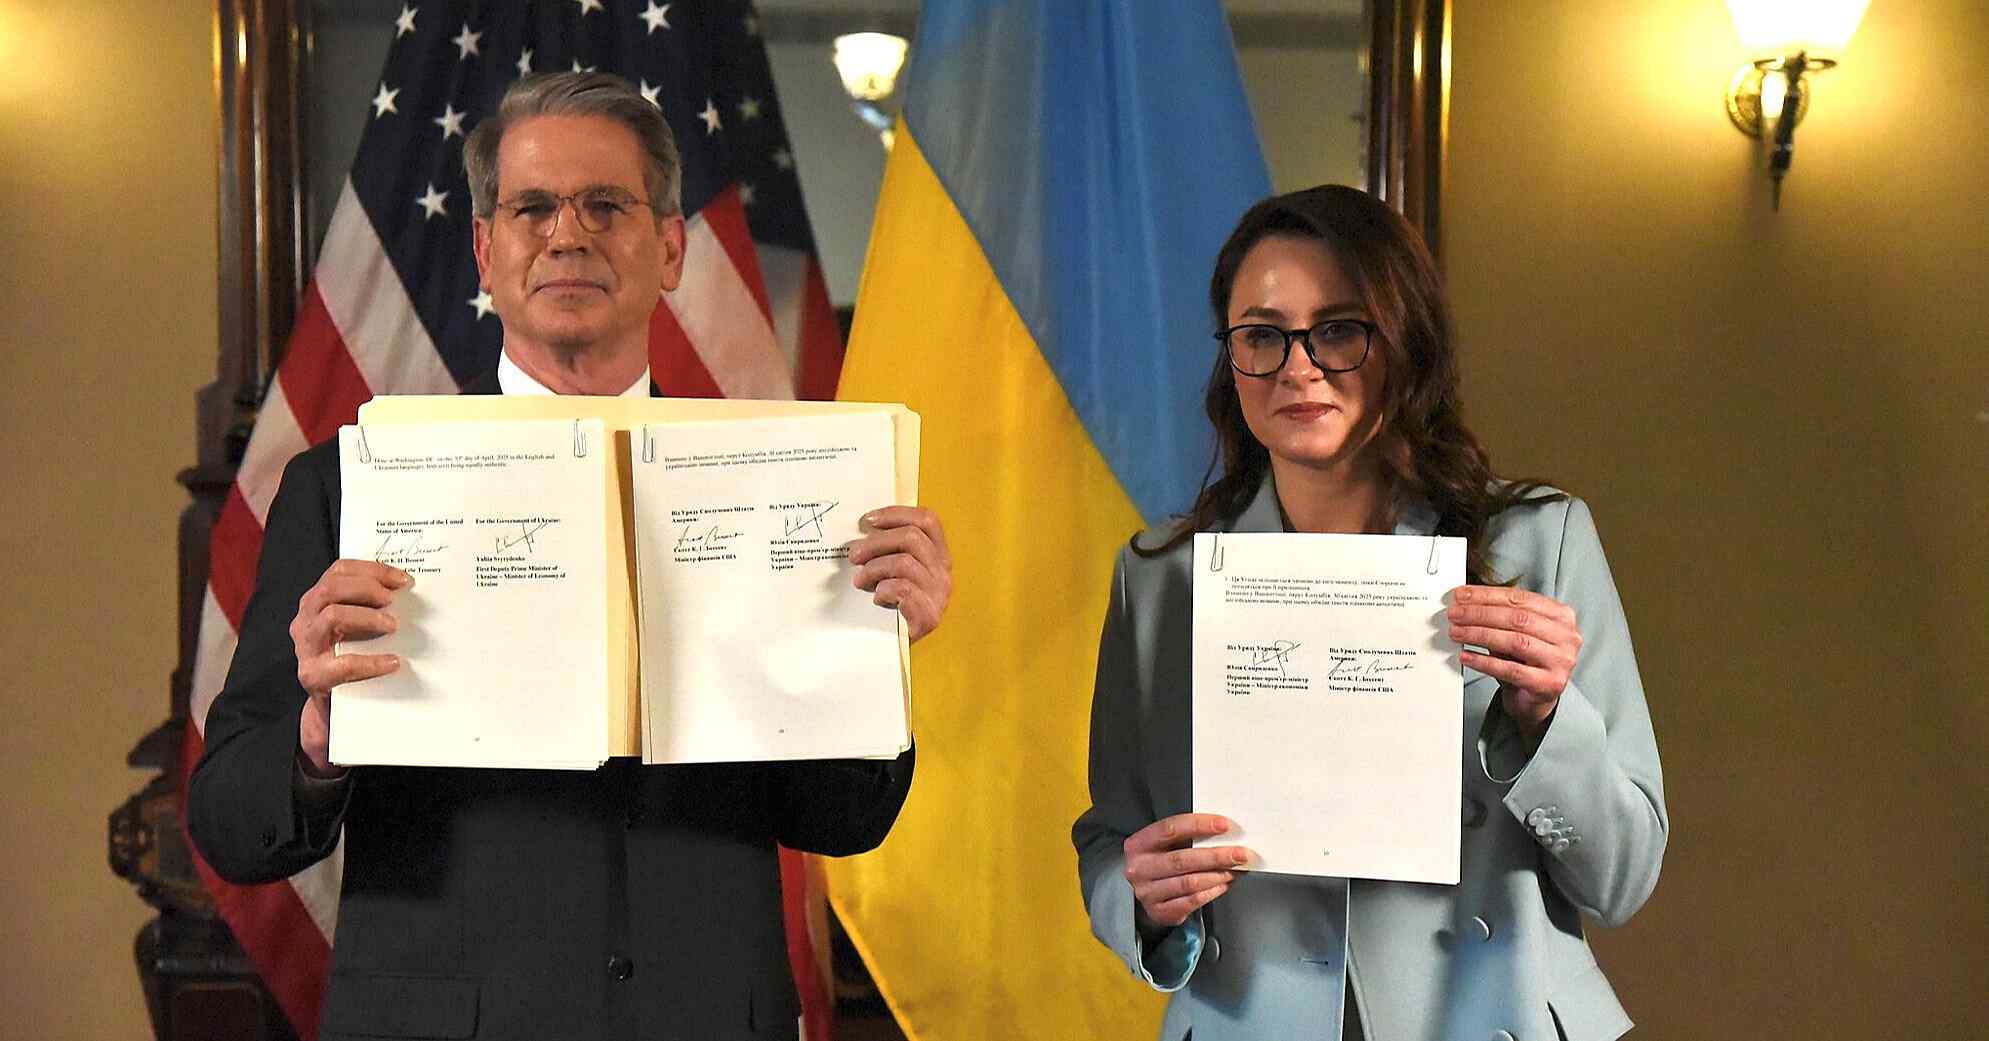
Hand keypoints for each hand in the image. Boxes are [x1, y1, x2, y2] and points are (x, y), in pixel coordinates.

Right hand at [291, 559, 409, 773]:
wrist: (333, 705)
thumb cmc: (349, 657)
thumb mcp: (357, 627)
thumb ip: (370, 607)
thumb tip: (408, 591)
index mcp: (317, 602)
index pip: (339, 571)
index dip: (371, 570)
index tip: (402, 580)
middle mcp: (306, 620)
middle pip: (330, 588)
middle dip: (367, 588)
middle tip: (393, 600)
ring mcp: (306, 647)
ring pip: (331, 616)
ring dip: (367, 617)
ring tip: (392, 626)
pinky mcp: (312, 675)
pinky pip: (341, 663)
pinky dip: (370, 661)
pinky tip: (392, 662)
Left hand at [847, 506, 951, 642]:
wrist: (897, 650)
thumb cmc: (893, 606)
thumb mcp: (896, 572)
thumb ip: (890, 550)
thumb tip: (862, 530)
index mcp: (939, 555)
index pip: (927, 520)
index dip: (897, 514)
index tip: (868, 520)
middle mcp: (943, 572)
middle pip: (912, 538)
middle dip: (876, 542)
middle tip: (853, 555)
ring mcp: (939, 594)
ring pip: (904, 562)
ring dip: (874, 568)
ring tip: (859, 580)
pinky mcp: (929, 615)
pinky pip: (902, 589)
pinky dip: (883, 590)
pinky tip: (876, 598)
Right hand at [1123, 813, 1251, 931]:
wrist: (1144, 891)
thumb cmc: (1159, 862)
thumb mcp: (1163, 845)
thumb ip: (1186, 837)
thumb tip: (1223, 832)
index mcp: (1139, 844)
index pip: (1170, 829)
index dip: (1199, 825)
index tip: (1224, 825)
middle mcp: (1140, 868)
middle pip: (1182, 859)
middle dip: (1216, 856)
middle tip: (1240, 854)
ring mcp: (1148, 892)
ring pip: (1190, 882)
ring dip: (1218, 875)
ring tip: (1235, 870)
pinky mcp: (1160, 911)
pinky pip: (1192, 901)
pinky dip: (1212, 892)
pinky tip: (1224, 884)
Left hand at [1447, 584, 1582, 738]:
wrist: (1535, 698)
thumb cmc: (1525, 660)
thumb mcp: (1517, 632)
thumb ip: (1500, 614)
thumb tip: (1465, 601)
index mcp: (1561, 615)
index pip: (1520, 599)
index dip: (1487, 595)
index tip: (1462, 595)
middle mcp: (1566, 636)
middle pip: (1517, 618)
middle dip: (1480, 614)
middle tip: (1455, 614)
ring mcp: (1561, 661)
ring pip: (1515, 642)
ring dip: (1480, 635)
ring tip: (1457, 633)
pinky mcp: (1549, 684)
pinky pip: (1511, 670)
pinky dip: (1485, 662)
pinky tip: (1467, 656)